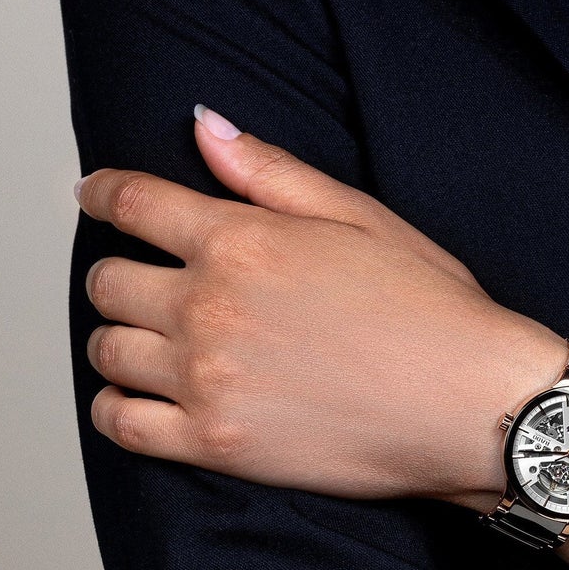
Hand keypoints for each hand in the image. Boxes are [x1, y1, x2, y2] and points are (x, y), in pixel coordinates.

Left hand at [77, 108, 565, 502]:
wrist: (472, 408)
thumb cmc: (432, 314)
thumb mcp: (360, 217)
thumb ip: (271, 173)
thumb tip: (204, 126)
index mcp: (241, 240)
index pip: (130, 202)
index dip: (102, 193)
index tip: (96, 196)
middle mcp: (209, 306)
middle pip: (107, 281)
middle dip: (120, 273)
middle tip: (144, 281)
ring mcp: (206, 379)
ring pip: (106, 350)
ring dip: (119, 339)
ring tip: (149, 342)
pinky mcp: (214, 443)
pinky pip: (120, 423)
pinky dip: (116, 407)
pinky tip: (141, 398)